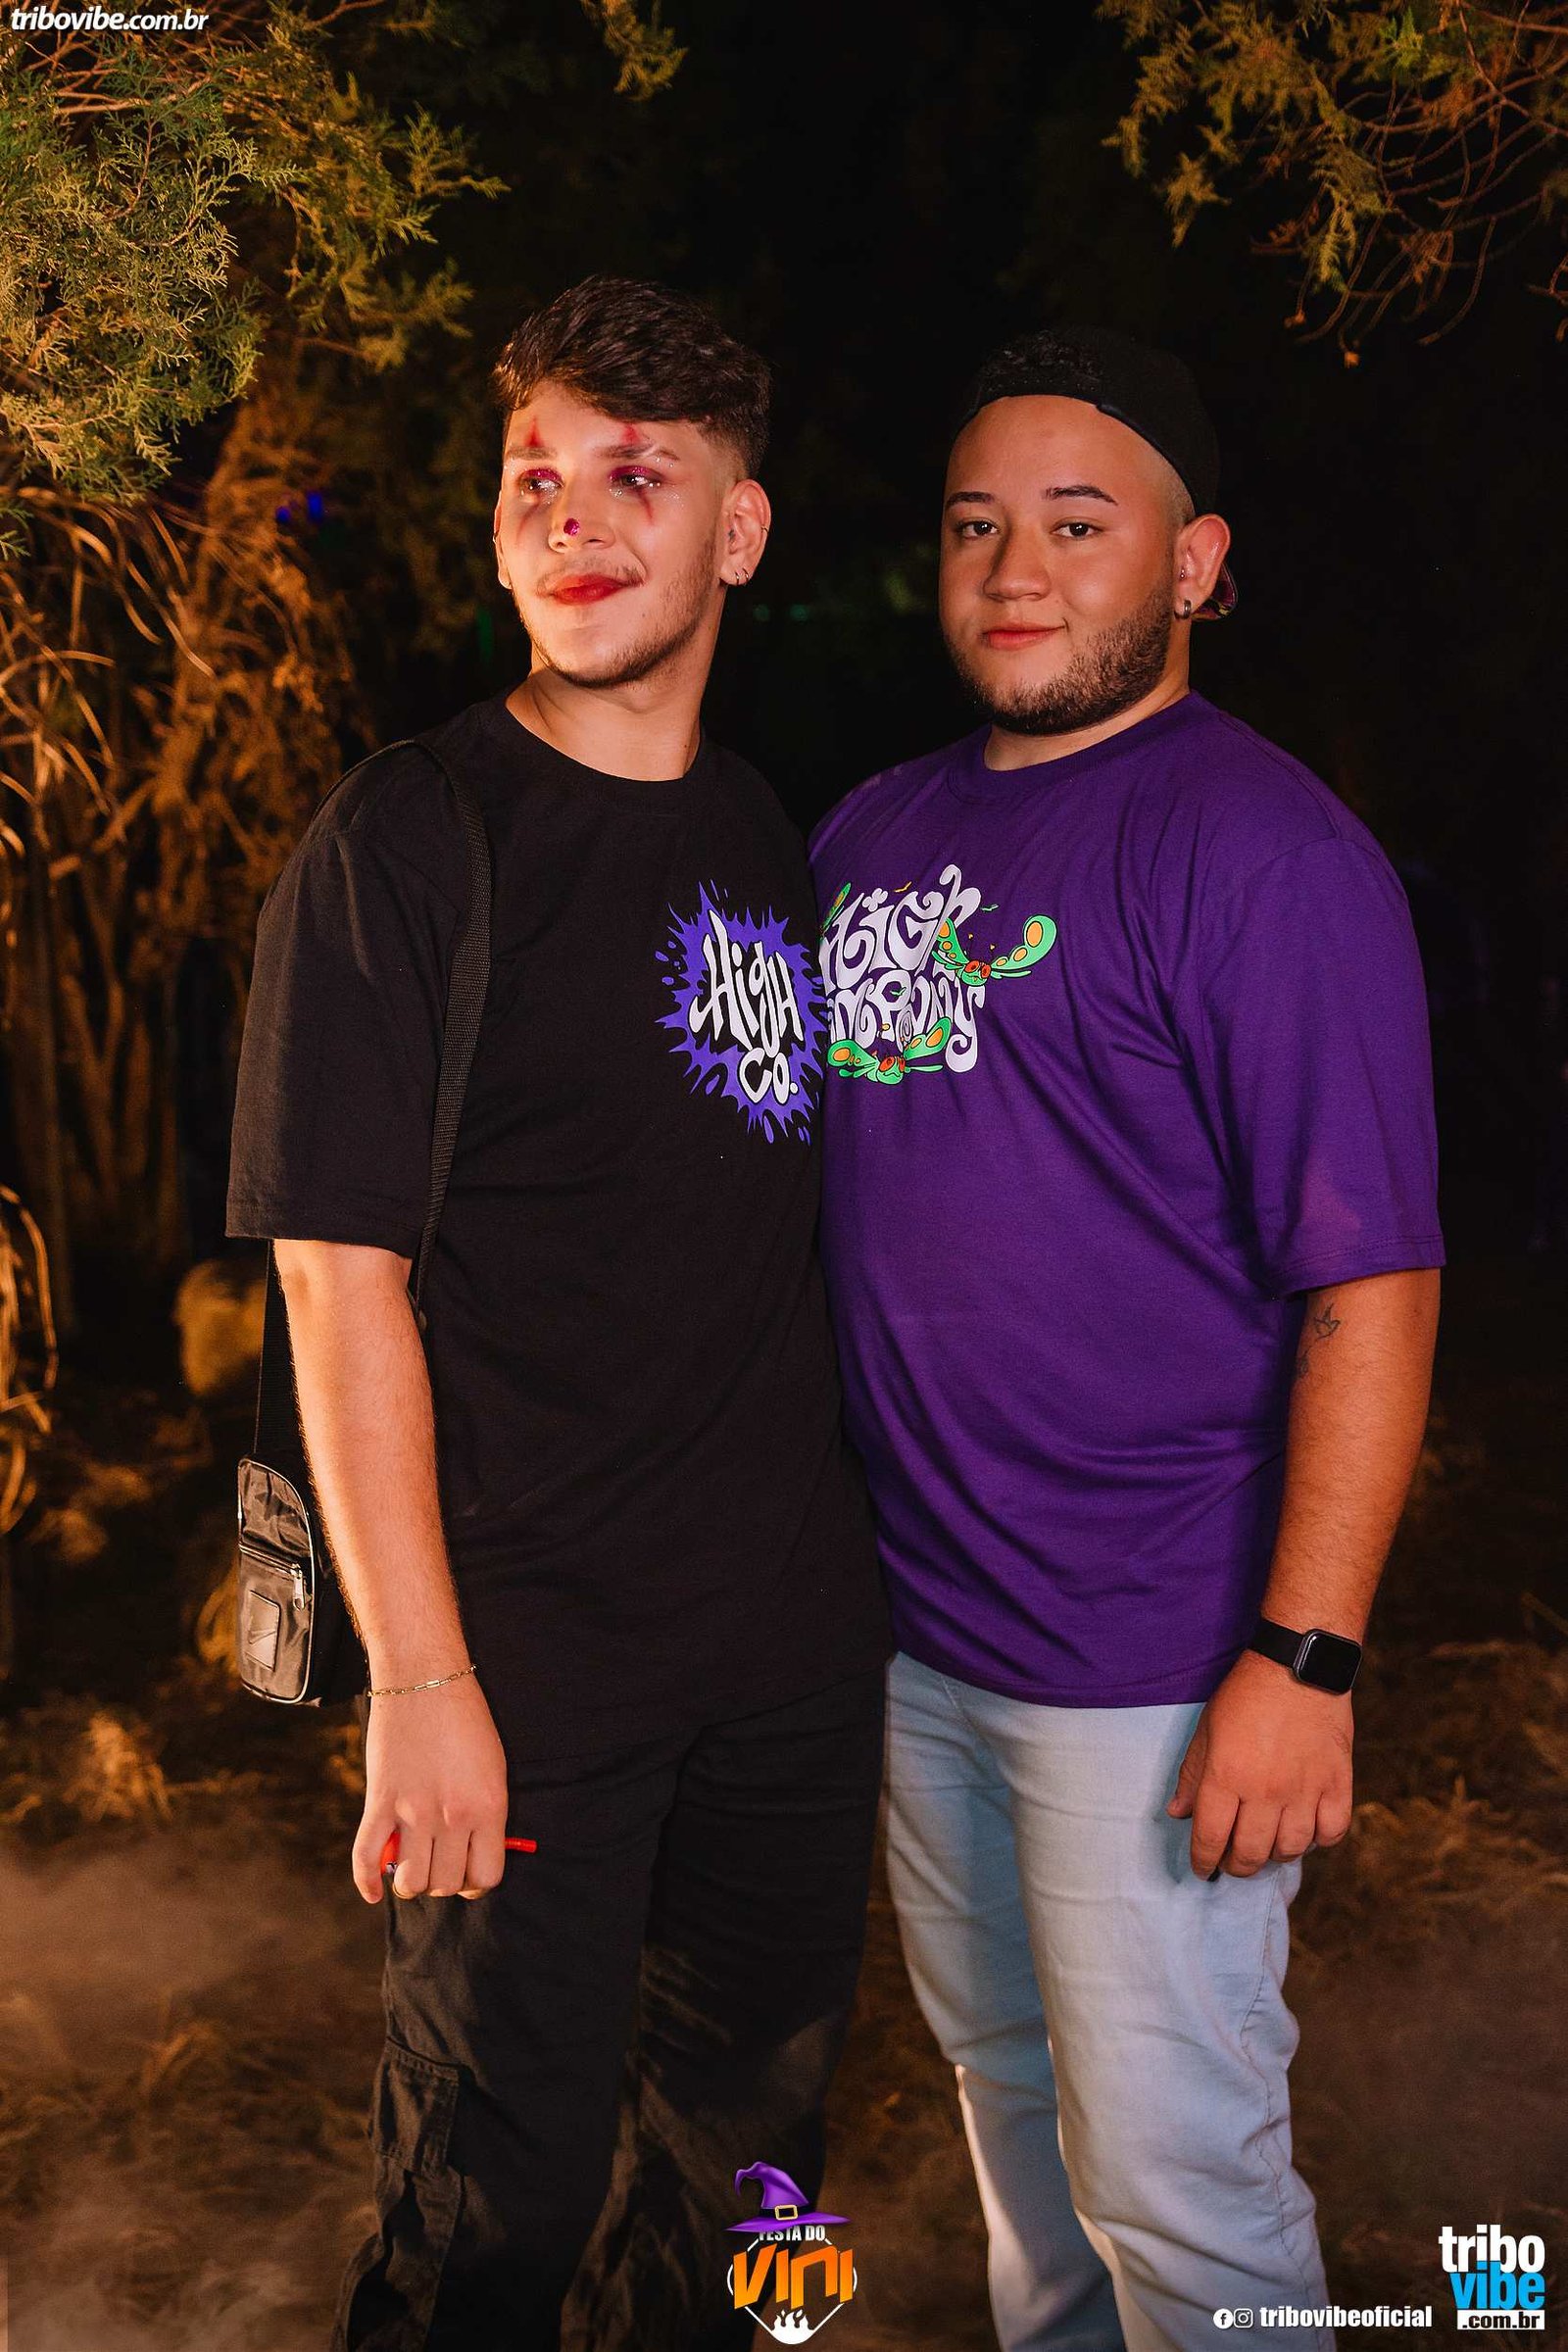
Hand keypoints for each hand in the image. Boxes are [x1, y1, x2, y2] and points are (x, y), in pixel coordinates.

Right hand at [352, 1671, 509, 1904]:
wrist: (425, 1679)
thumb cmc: (466, 1719)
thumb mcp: (493, 1766)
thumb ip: (486, 1812)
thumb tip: (475, 1852)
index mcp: (488, 1807)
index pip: (486, 1876)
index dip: (476, 1881)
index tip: (469, 1871)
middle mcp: (452, 1816)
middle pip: (446, 1884)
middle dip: (443, 1882)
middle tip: (440, 1863)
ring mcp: (413, 1811)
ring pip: (411, 1882)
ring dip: (411, 1883)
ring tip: (413, 1865)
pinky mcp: (379, 1801)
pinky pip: (366, 1858)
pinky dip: (367, 1883)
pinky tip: (374, 1891)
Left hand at [1166, 1649, 1353, 1878]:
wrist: (1298, 1667)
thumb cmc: (1245, 1696)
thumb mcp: (1207, 1730)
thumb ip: (1192, 1775)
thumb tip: (1178, 1814)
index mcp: (1226, 1777)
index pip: (1210, 1838)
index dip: (1203, 1860)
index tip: (1202, 1867)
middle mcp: (1265, 1792)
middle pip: (1250, 1854)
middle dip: (1236, 1866)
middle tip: (1233, 1861)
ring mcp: (1304, 1790)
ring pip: (1290, 1850)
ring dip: (1275, 1855)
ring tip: (1267, 1844)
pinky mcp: (1337, 1784)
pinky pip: (1331, 1833)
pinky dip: (1318, 1840)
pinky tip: (1305, 1829)